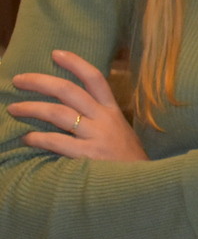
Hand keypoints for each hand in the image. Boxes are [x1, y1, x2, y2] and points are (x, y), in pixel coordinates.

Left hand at [8, 49, 146, 160]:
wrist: (143, 184)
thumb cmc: (126, 160)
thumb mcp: (118, 132)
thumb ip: (98, 119)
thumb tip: (67, 108)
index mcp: (112, 111)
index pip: (95, 79)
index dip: (75, 64)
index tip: (56, 53)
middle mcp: (105, 119)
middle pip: (70, 91)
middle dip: (41, 82)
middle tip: (19, 80)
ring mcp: (97, 137)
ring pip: (59, 113)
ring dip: (32, 108)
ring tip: (14, 109)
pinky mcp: (89, 156)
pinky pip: (57, 142)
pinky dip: (38, 138)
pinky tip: (27, 138)